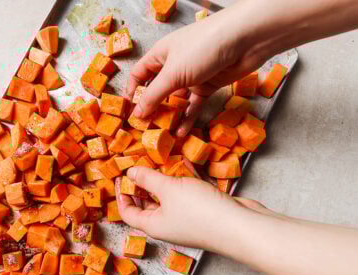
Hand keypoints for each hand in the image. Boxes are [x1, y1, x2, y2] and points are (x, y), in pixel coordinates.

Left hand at [115, 166, 249, 250]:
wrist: (241, 226)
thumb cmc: (200, 212)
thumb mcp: (168, 189)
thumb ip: (148, 178)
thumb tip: (131, 172)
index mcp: (153, 225)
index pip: (128, 212)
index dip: (121, 194)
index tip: (121, 175)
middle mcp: (168, 224)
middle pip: (147, 203)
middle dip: (143, 183)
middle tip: (140, 164)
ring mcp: (186, 218)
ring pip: (169, 196)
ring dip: (165, 179)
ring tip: (160, 159)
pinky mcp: (203, 210)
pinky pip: (188, 193)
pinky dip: (185, 179)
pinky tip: (185, 163)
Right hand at [126, 4, 273, 136]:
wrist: (245, 40)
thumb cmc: (203, 48)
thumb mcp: (172, 74)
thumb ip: (153, 96)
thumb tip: (137, 114)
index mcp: (160, 55)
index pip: (139, 75)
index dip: (133, 93)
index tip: (129, 113)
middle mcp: (173, 65)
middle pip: (158, 90)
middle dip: (153, 109)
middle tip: (147, 129)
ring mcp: (191, 76)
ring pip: (177, 100)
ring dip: (171, 117)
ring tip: (164, 135)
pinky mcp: (208, 85)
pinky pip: (194, 105)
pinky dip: (188, 118)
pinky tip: (182, 132)